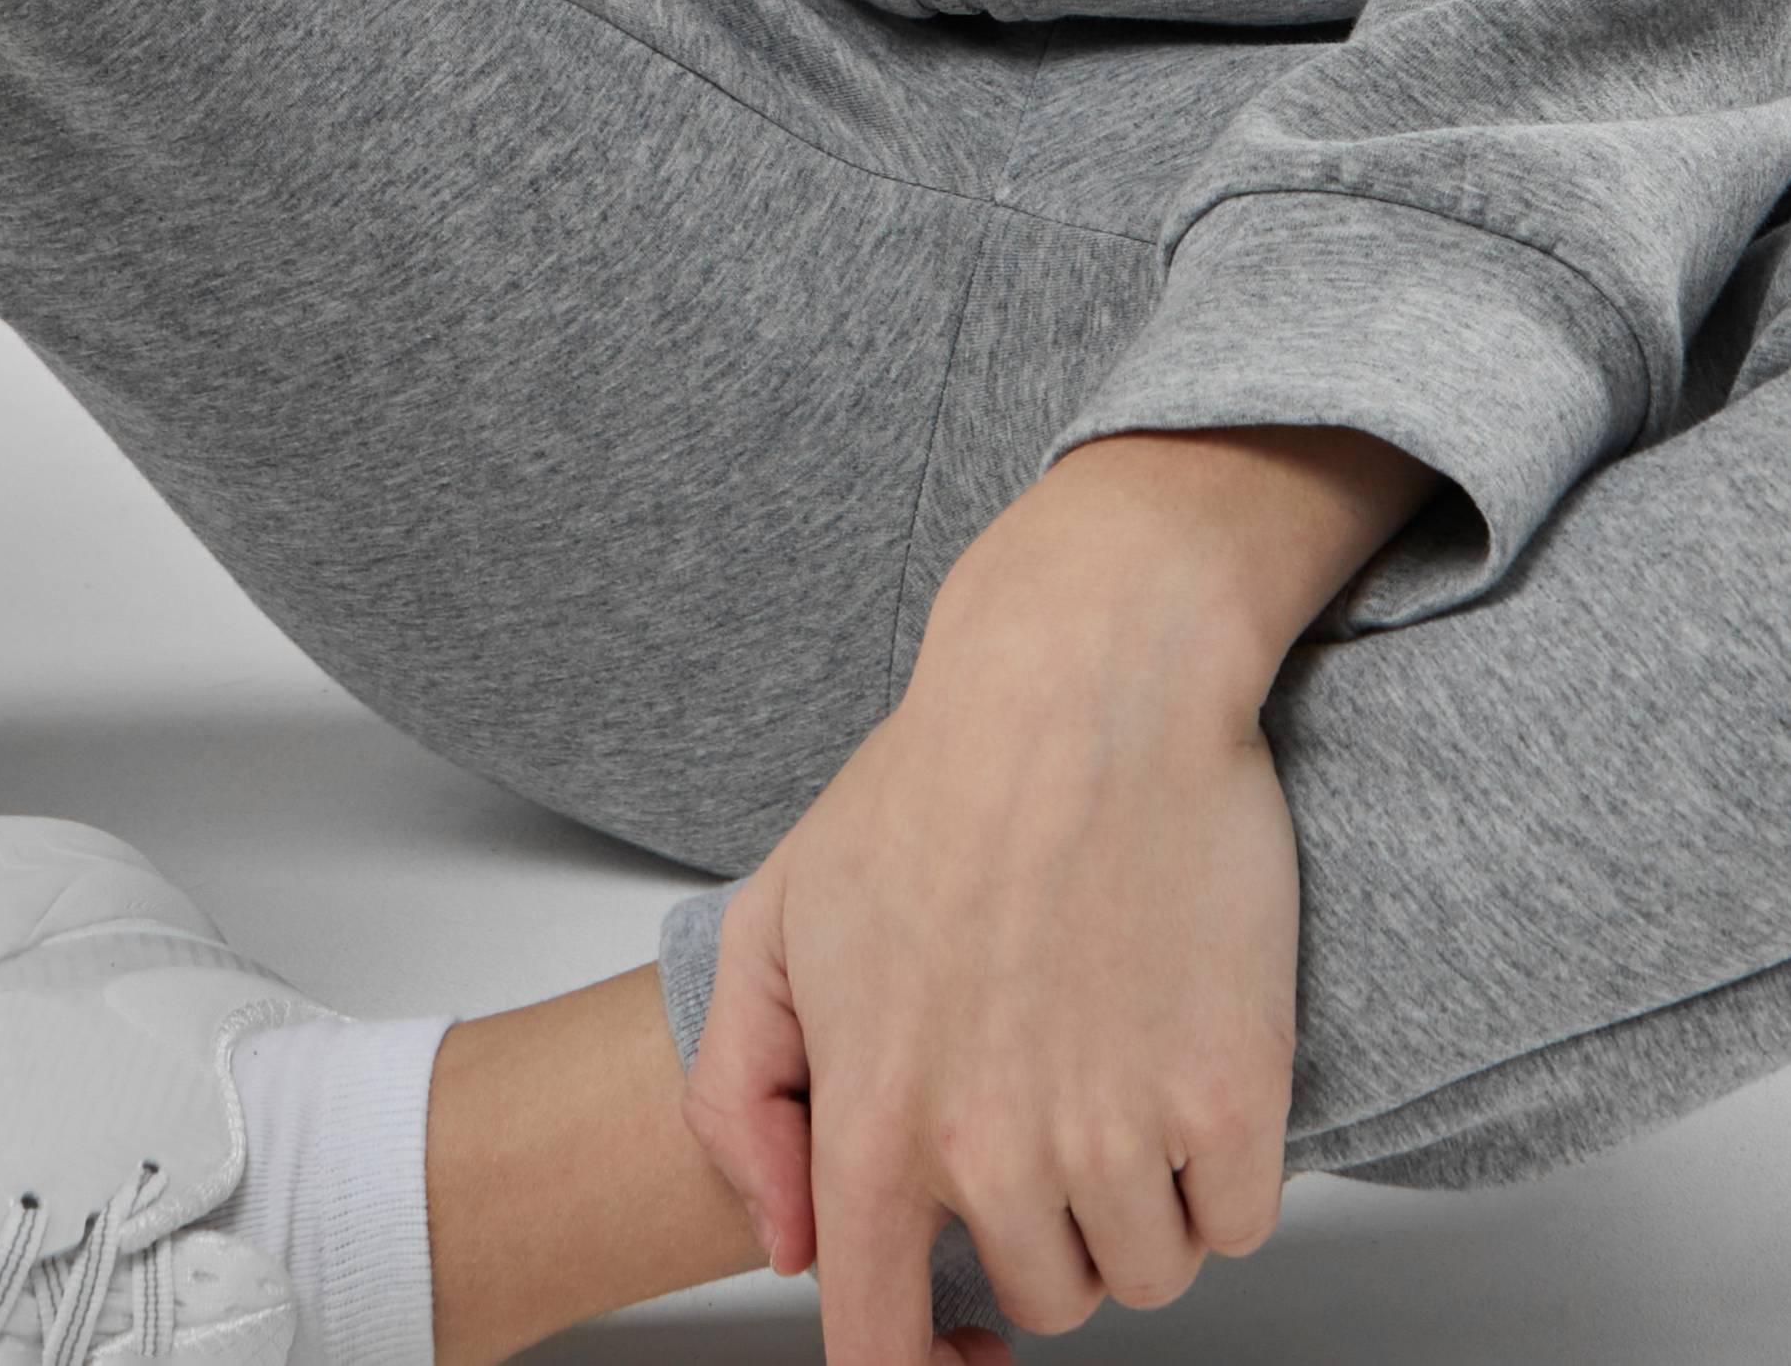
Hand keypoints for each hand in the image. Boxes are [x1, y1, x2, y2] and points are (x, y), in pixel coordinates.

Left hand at [684, 441, 1342, 1352]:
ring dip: (1138, 1204)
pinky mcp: (1233, 1098)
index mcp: (880, 1121)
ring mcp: (1121, 1130)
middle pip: (1044, 1297)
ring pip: (1146, 1274)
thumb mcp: (777, 918)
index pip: (880, 1349)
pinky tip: (1185, 1064)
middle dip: (1045, 1226)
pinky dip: (1222, 1173)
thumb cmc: (936, 783)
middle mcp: (998, 1150)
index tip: (958, 1348)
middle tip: (1046, 1098)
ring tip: (1114, 1068)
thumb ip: (741, 1098)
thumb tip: (792, 1244)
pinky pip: (1237, 1224)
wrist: (1085, 680)